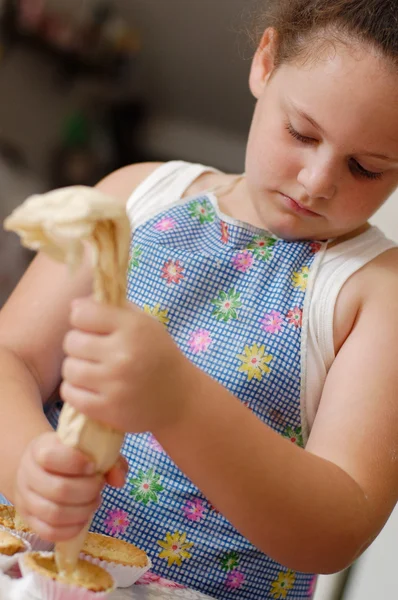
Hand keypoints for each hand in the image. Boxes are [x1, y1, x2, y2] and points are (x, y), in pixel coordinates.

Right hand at [14, 431, 127, 541]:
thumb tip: (119, 480)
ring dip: (82, 511)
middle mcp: (28, 474)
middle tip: (99, 486)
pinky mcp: (29, 520)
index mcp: (39, 449)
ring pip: (54, 514)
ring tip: (94, 502)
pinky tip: (83, 517)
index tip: (93, 466)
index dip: (75, 463)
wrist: (39, 467)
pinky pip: (49, 532)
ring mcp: (26, 499)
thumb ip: (108, 458)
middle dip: (88, 491)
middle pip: (58, 490)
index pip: (50, 457)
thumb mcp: (87, 447)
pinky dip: (72, 528)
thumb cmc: (69, 456)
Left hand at [60, 297, 187, 433]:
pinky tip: (89, 387)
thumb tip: (74, 306)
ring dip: (76, 368)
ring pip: (68, 368)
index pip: (81, 314)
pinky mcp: (107, 409)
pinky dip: (74, 390)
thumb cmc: (158, 354)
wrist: (179, 398)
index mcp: (133, 328)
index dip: (82, 318)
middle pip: (71, 342)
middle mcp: (123, 355)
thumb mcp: (145, 323)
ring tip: (91, 369)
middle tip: (93, 350)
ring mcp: (114, 384)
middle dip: (78, 344)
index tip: (91, 326)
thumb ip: (113, 308)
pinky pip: (69, 394)